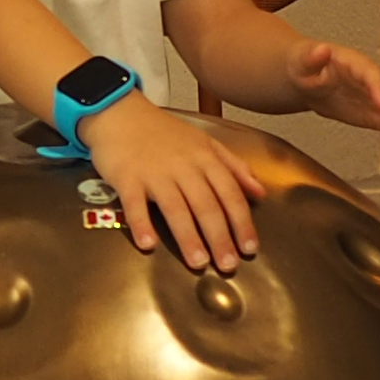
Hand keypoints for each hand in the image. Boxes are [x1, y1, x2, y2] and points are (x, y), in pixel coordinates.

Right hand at [86, 93, 264, 275]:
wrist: (120, 113)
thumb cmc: (163, 132)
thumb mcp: (204, 142)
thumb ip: (234, 167)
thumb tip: (259, 193)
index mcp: (205, 159)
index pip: (230, 193)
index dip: (242, 222)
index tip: (249, 247)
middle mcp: (183, 167)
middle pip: (206, 205)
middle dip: (219, 237)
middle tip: (227, 265)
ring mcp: (154, 173)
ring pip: (175, 208)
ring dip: (188, 237)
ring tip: (198, 263)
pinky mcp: (127, 178)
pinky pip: (135, 204)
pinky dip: (141, 224)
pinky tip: (148, 244)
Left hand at [284, 37, 379, 161]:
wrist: (308, 79)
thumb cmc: (306, 66)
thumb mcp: (303, 61)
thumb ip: (312, 58)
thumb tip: (321, 49)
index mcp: (355, 63)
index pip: (371, 74)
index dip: (378, 88)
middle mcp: (373, 79)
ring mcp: (378, 97)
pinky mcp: (378, 114)